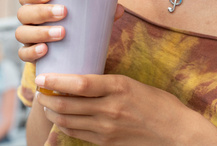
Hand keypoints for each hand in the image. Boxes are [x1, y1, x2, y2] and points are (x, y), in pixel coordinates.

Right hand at [15, 0, 125, 63]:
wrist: (71, 55)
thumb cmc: (77, 27)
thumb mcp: (87, 17)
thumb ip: (101, 11)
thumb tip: (119, 9)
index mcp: (38, 5)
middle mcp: (29, 21)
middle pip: (24, 13)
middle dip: (42, 11)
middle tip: (63, 13)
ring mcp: (27, 38)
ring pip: (22, 33)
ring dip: (41, 32)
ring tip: (62, 33)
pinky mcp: (29, 55)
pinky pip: (23, 54)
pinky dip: (32, 52)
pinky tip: (45, 50)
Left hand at [35, 74, 216, 144]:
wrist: (175, 132)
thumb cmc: (159, 104)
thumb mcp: (134, 84)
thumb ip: (109, 84)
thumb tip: (84, 80)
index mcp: (119, 87)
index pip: (79, 84)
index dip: (56, 81)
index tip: (43, 76)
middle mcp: (110, 108)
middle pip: (67, 104)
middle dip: (48, 97)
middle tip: (41, 90)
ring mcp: (106, 128)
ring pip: (68, 120)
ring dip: (53, 112)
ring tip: (48, 104)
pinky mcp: (106, 142)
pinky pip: (77, 134)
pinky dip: (64, 125)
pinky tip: (61, 119)